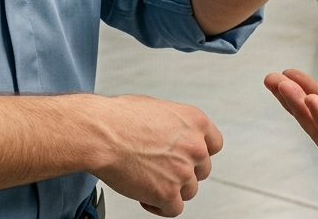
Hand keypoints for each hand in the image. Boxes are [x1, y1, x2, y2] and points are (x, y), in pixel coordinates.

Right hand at [92, 95, 222, 216]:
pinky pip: (174, 209)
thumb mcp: (159, 108)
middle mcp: (196, 146)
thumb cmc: (122, 118)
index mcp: (196, 121)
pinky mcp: (168, 193)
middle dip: (183, 172)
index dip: (200, 153)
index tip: (188, 158)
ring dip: (171, 189)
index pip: (215, 145)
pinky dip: (160, 206)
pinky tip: (145, 195)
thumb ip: (176, 124)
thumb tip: (173, 134)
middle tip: (162, 169)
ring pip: (188, 191)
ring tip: (148, 180)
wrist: (103, 134)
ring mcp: (183, 171)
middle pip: (202, 170)